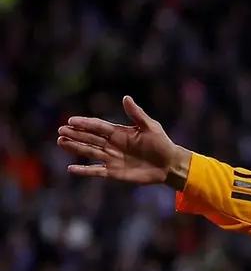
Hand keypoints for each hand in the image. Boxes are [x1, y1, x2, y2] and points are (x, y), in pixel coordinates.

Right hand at [57, 95, 190, 187]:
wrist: (170, 164)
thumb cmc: (161, 144)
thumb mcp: (150, 127)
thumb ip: (137, 114)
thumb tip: (126, 98)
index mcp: (119, 132)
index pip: (97, 126)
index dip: (85, 123)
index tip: (71, 120)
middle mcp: (112, 145)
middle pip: (90, 138)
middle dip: (75, 134)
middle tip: (60, 130)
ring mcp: (112, 159)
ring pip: (89, 152)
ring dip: (75, 148)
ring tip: (61, 142)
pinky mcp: (115, 173)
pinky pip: (96, 171)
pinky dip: (84, 171)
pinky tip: (71, 169)